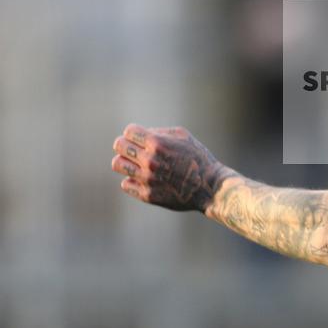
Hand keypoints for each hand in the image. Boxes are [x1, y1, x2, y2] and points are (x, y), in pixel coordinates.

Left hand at [111, 124, 234, 212]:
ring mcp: (147, 179)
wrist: (210, 187)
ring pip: (117, 164)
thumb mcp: (184, 137)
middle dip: (126, 145)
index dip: (134, 133)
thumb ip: (160, 132)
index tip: (141, 139)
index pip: (128, 132)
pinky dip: (133, 180)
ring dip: (126, 162)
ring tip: (137, 164)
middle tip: (135, 150)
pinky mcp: (147, 195)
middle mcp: (150, 161)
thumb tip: (140, 135)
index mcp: (158, 144)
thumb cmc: (199, 158)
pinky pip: (126, 183)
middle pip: (119, 146)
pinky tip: (146, 179)